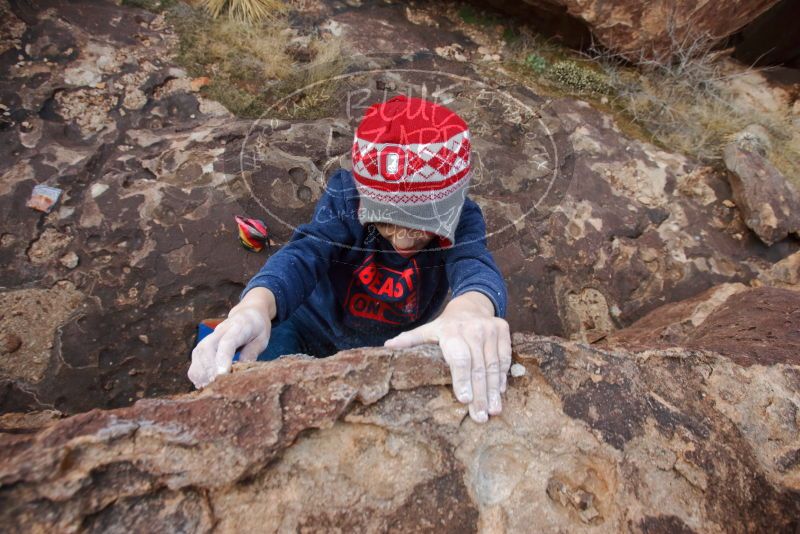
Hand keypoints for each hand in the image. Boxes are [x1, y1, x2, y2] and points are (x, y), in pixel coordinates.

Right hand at [188, 288, 275, 388]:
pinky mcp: (205, 343)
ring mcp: (211, 336)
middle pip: (207, 348)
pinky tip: (202, 384)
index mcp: (239, 327)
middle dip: (208, 368)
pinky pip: (195, 357)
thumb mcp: (262, 339)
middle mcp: (221, 330)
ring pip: (198, 353)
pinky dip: (196, 372)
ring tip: (208, 388)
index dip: (223, 358)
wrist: (248, 312)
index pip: (227, 342)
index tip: (221, 374)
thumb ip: (251, 353)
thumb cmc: (257, 328)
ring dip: (201, 372)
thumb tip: (241, 372)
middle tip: (214, 386)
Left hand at [383, 292, 511, 422]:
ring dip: (494, 391)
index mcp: (451, 332)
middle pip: (478, 367)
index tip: (464, 400)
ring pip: (493, 365)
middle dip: (480, 394)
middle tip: (480, 417)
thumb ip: (410, 340)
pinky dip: (503, 376)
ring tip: (493, 411)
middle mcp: (472, 330)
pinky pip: (504, 358)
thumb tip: (386, 347)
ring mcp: (490, 329)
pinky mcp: (503, 330)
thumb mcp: (428, 330)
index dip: (462, 379)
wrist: (471, 304)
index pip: (459, 359)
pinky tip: (500, 393)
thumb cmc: (446, 325)